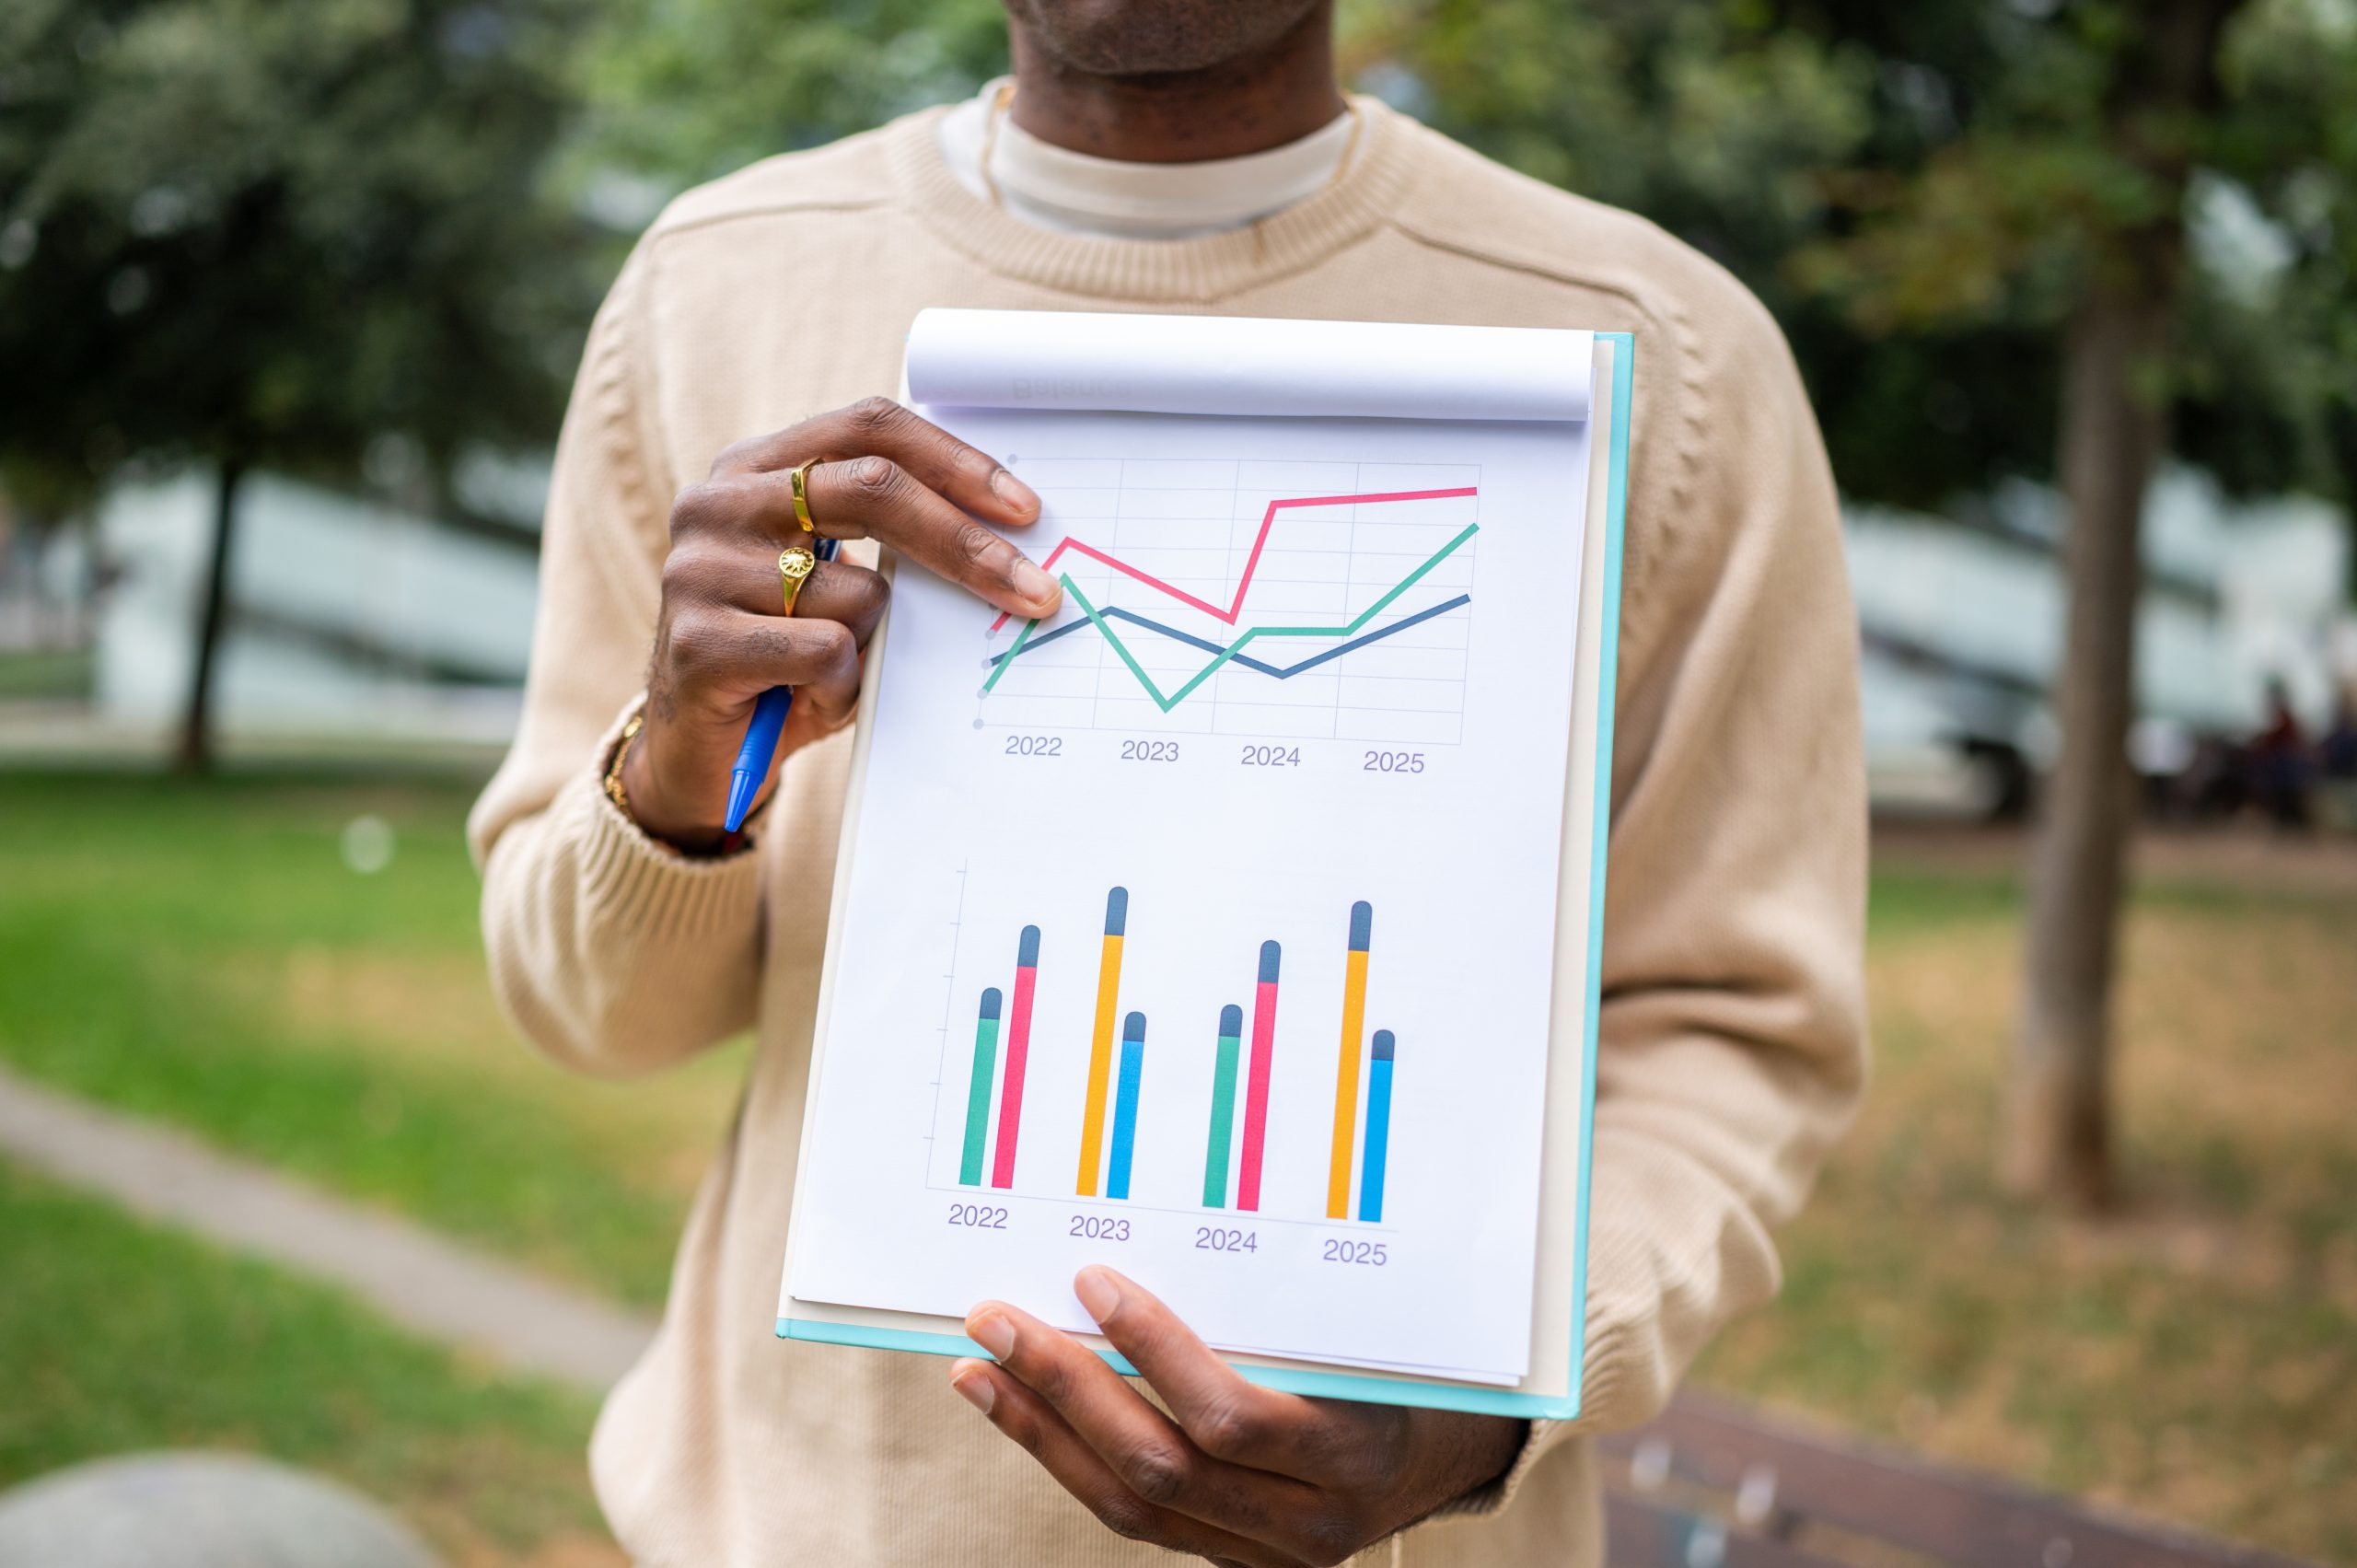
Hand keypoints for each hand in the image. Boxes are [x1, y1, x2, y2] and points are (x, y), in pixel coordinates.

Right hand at [622, 397, 1060, 850]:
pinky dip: (842, 687)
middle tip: (1037, 591)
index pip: (869, 428)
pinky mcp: (699, 642)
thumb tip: (1009, 532)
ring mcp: (699, 570)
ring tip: (836, 674)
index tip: (1025, 509)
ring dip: (877, 646)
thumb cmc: (786, 660)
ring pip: (859, 590)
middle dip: (968, 543)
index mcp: (755, 469)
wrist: (697, 756)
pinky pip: (826, 651)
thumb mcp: (835, 584)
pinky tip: (808, 700)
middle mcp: (717, 503)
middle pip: (874, 488)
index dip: (954, 461)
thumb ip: (889, 542)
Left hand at [950, 1267, 1524, 1565]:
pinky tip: (1026, 1417)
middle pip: (1161, 1465)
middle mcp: (1312, 1522)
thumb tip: (1143, 1251)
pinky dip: (1071, 1463)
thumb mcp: (1364, 1330)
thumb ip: (1276, 1311)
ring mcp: (1269, 1553)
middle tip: (998, 1322)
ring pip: (1133, 1505)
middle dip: (1065, 1389)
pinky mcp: (1234, 1560)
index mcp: (1353, 1452)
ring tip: (983, 1373)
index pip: (1230, 1415)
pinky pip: (1138, 1520)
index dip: (1153, 1349)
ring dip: (1044, 1433)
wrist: (1449, 1454)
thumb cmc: (1403, 1365)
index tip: (1094, 1281)